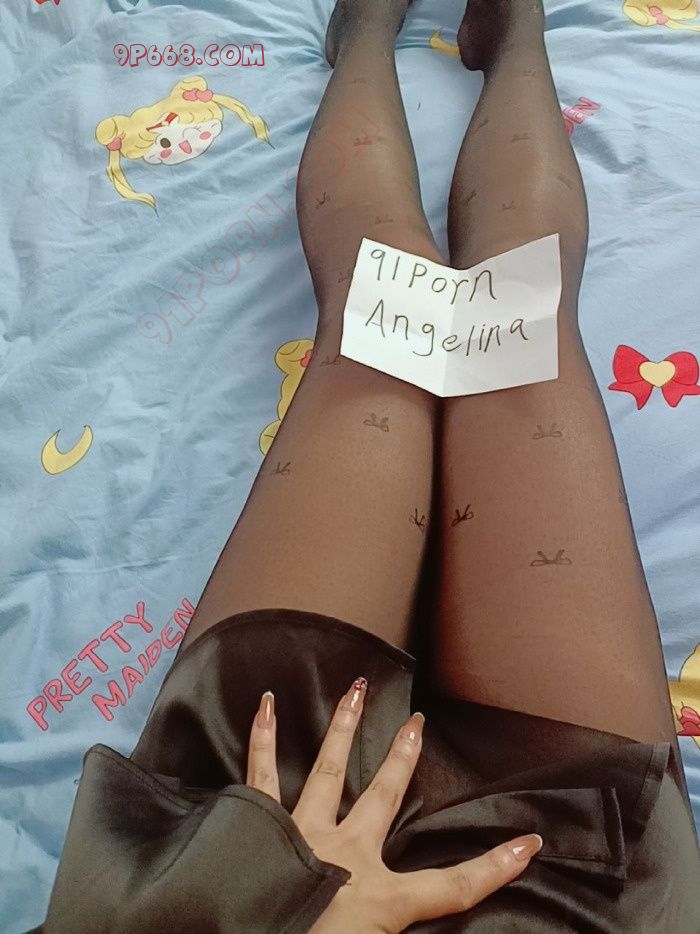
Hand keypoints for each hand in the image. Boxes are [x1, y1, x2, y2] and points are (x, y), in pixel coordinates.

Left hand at [246, 678, 542, 932]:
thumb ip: (390, 927)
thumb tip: (399, 923)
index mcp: (380, 898)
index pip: (454, 886)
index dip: (496, 868)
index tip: (527, 843)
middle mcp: (346, 854)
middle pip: (385, 797)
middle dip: (404, 758)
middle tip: (416, 722)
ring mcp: (303, 834)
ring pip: (330, 771)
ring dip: (343, 727)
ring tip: (353, 689)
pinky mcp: (262, 828)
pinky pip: (262, 777)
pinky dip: (263, 740)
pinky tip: (264, 707)